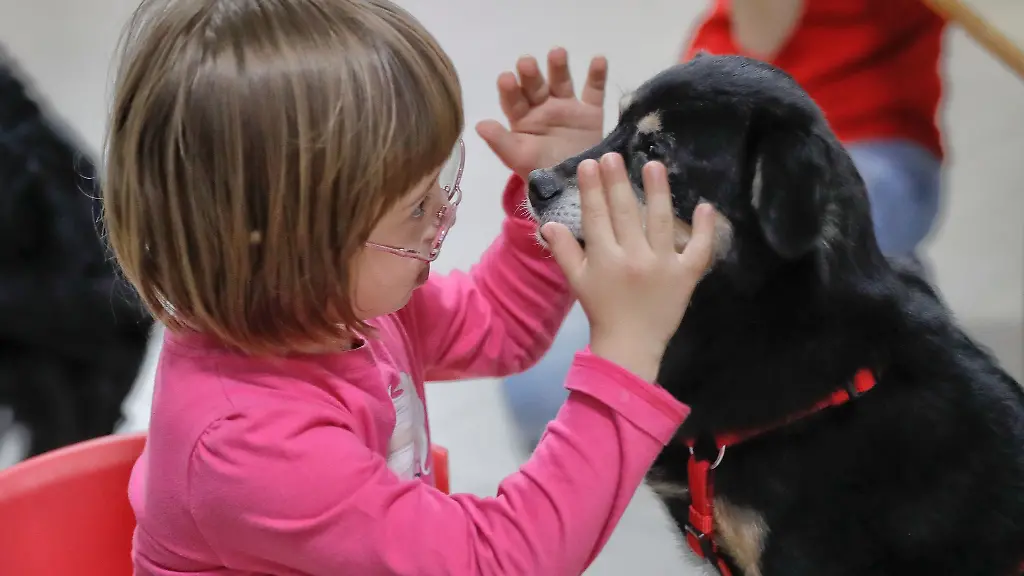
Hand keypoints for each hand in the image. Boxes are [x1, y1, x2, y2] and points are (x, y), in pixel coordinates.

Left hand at [476, 47, 606, 177]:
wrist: (574, 188)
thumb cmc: (541, 173)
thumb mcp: (518, 158)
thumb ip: (500, 141)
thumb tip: (479, 124)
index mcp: (522, 120)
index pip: (513, 100)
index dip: (509, 89)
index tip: (506, 78)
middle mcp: (542, 109)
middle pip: (535, 86)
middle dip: (530, 74)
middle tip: (526, 62)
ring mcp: (566, 108)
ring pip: (561, 82)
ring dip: (559, 67)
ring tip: (557, 53)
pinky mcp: (590, 113)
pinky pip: (594, 91)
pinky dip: (597, 75)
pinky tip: (599, 60)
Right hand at [541, 153, 716, 382]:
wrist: (630, 346)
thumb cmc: (602, 310)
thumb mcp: (577, 281)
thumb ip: (563, 251)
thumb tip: (547, 222)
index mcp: (604, 259)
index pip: (596, 216)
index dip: (591, 189)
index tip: (589, 164)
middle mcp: (633, 258)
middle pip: (624, 213)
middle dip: (617, 181)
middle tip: (613, 155)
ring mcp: (662, 265)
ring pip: (659, 221)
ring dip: (657, 191)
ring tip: (653, 165)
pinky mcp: (686, 275)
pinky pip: (698, 248)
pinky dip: (704, 228)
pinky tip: (704, 204)